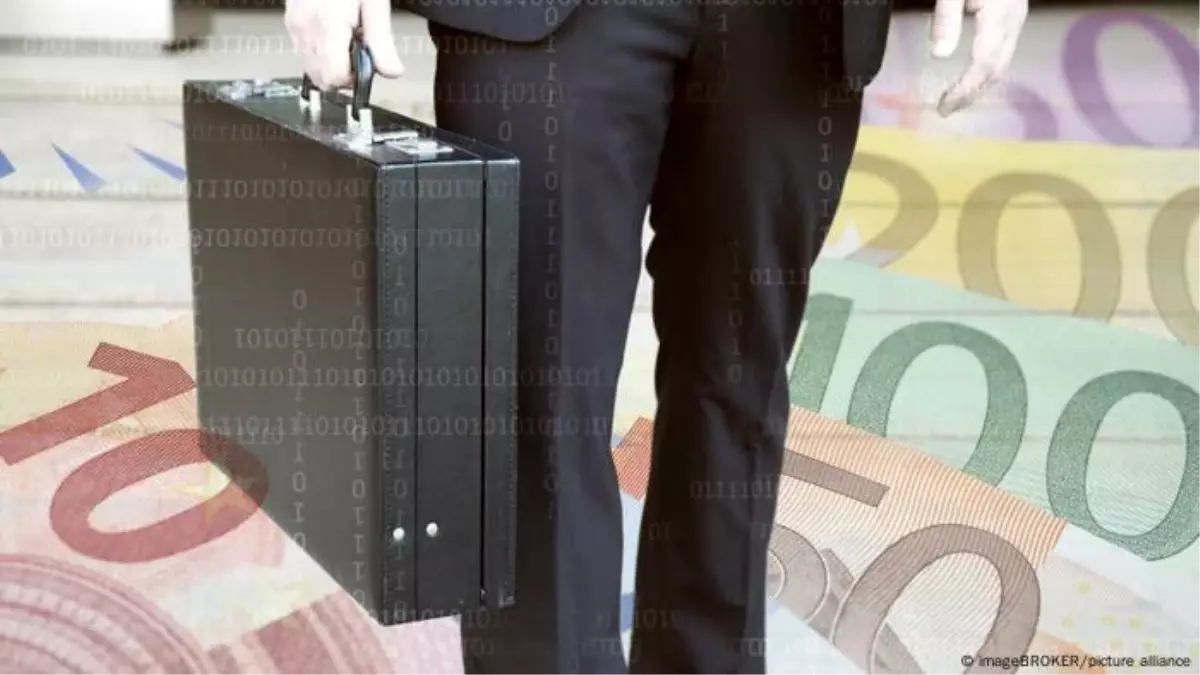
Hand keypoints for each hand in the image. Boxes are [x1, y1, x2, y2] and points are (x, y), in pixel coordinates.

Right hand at [285, 0, 403, 90]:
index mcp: (328, 24)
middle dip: (344, 76)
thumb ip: (381, 40)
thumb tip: (391, 72)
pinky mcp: (291, 21)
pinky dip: (321, 55)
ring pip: (311, 69)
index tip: (368, 65)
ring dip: (332, 67)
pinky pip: (304, 53)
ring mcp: (295, 25)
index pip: (335, 77)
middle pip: (321, 79)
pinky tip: (336, 36)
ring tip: (349, 42)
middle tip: (361, 55)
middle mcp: (305, 28)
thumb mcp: (375, 2)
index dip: (354, 79)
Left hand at [930, 0, 1027, 116]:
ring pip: (1003, 61)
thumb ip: (945, 18)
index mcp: (999, 15)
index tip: (942, 107)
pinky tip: (970, 76)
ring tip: (955, 98)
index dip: (964, 89)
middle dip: (971, 92)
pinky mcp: (1013, 15)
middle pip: (996, 68)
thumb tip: (938, 56)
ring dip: (980, 84)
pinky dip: (987, 70)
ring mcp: (1017, 17)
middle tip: (945, 109)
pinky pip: (1003, 50)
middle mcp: (1014, 20)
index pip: (983, 64)